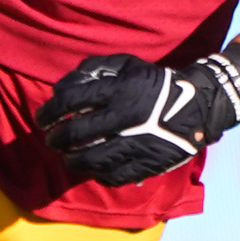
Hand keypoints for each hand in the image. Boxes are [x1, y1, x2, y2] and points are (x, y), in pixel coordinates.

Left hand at [36, 44, 239, 186]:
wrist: (197, 105)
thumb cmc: (154, 83)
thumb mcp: (126, 65)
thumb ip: (92, 70)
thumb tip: (60, 88)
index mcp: (118, 90)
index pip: (70, 102)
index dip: (49, 112)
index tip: (42, 119)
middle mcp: (125, 117)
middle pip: (75, 134)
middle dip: (55, 139)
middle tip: (51, 139)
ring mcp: (136, 143)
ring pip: (91, 159)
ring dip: (71, 160)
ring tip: (67, 157)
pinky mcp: (147, 162)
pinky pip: (114, 175)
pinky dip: (97, 174)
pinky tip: (91, 168)